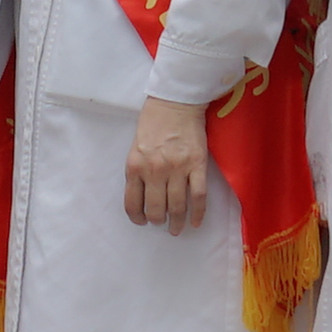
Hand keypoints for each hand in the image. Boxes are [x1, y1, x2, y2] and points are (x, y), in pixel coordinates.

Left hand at [124, 93, 214, 231]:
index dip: (137, 217)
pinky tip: (196, 222)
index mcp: (135, 166)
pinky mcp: (197, 165)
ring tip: (177, 228)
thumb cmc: (153, 122)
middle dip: (158, 221)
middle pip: (156, 209)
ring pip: (177, 206)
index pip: (133, 203)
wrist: (175, 102)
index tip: (142, 221)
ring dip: (177, 222)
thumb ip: (138, 170)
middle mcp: (154, 170)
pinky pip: (198, 196)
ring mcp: (177, 169)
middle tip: (162, 224)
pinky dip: (198, 213)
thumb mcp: (135, 147)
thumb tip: (143, 196)